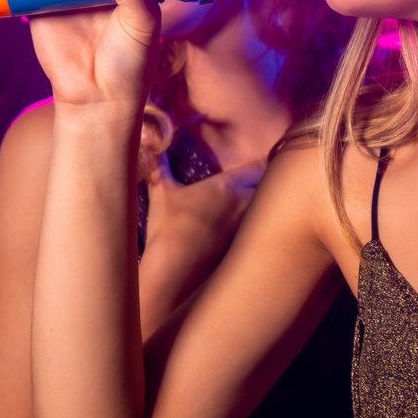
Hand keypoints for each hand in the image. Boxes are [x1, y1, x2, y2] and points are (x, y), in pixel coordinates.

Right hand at [145, 154, 261, 259]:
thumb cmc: (168, 230)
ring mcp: (246, 228)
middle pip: (269, 188)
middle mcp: (243, 205)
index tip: (262, 160)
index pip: (258, 167)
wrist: (173, 271)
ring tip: (257, 204)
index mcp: (226, 187)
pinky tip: (248, 232)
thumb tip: (149, 146)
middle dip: (267, 183)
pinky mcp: (244, 248)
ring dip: (265, 206)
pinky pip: (258, 232)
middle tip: (260, 181)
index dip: (263, 162)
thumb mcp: (161, 194)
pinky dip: (257, 228)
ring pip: (267, 211)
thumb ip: (160, 168)